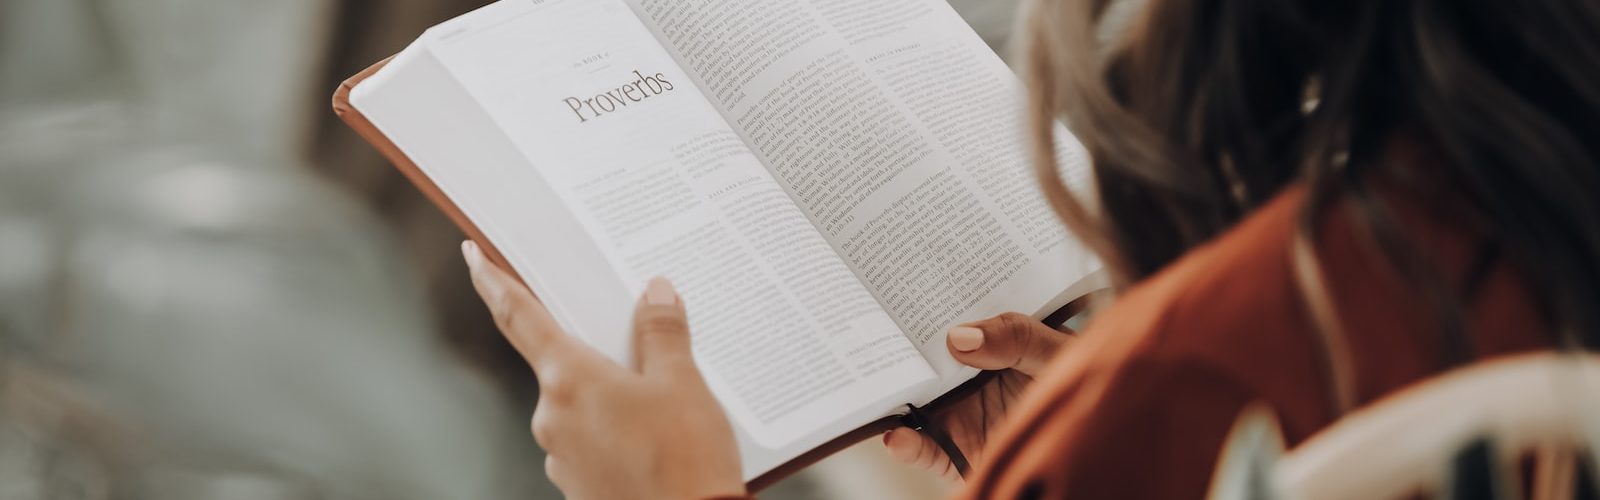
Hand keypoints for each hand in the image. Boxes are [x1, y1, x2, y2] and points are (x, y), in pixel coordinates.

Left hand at [462, 241, 743, 499]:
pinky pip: (590, 441)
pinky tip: (652, 439)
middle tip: (632, 344)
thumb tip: (656, 294)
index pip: (519, 316)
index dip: (494, 282)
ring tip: (661, 406)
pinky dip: (613, 432)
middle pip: (562, 363)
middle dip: (592, 351)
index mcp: (570, 379)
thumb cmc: (686, 464)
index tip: (474, 258)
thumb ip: (663, 334)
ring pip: (579, 406)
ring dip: (608, 396)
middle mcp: (552, 417)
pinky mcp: (577, 486)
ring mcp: (561, 456)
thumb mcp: (683, 384)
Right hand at [882, 313, 1073, 480]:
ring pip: (913, 404)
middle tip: (870, 337)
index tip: (894, 294)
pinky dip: (907, 445)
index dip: (920, 307)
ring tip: (875, 389)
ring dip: (891, 397)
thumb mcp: (1054, 349)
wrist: (1095, 443)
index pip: (946, 323)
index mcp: (985, 344)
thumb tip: (959, 337)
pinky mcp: (957, 451)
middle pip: (919, 362)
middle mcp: (965, 377)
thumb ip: (1014, 337)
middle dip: (893, 350)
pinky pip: (926, 449)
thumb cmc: (1079, 381)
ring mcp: (958, 413)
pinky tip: (897, 437)